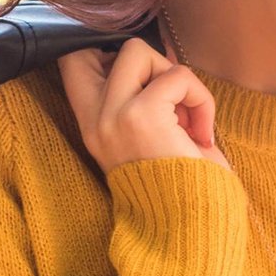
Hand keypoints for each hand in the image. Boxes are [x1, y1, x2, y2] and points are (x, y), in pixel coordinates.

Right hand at [57, 38, 235, 177]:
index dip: (106, 52)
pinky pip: (178, 76)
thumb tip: (159, 57)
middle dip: (147, 62)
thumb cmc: (179, 187)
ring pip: (138, 51)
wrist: (189, 228)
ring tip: (188, 119)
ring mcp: (113, 116)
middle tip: (169, 99)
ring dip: (174, 76)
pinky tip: (202, 133)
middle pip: (102, 47)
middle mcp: (94, 120)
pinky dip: (200, 98)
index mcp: (92, 126)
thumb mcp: (146, 139)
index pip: (72, 62)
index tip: (145, 81)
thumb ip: (139, 99)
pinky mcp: (142, 115)